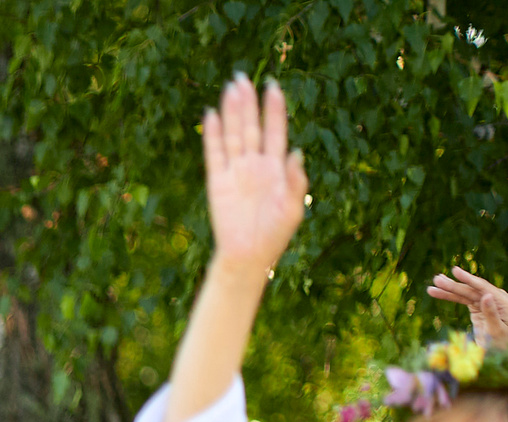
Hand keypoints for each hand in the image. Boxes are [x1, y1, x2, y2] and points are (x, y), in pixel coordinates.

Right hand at [202, 75, 306, 272]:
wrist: (248, 256)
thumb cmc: (275, 234)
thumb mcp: (295, 208)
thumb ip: (297, 180)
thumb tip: (296, 152)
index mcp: (277, 168)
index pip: (275, 131)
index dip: (274, 109)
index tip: (273, 86)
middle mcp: (255, 164)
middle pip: (251, 126)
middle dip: (248, 103)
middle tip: (243, 77)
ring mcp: (236, 171)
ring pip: (233, 134)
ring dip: (231, 111)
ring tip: (230, 88)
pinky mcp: (218, 182)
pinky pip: (213, 154)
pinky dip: (212, 135)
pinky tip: (210, 115)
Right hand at [427, 266, 507, 344]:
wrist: (502, 355)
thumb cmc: (502, 346)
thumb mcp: (496, 331)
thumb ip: (491, 313)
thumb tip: (486, 295)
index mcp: (503, 301)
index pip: (483, 287)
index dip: (468, 279)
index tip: (454, 271)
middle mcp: (495, 298)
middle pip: (472, 289)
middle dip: (454, 284)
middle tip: (436, 279)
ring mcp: (486, 303)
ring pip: (465, 294)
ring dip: (449, 290)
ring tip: (433, 286)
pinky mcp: (478, 309)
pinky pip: (463, 300)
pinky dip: (450, 297)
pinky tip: (438, 293)